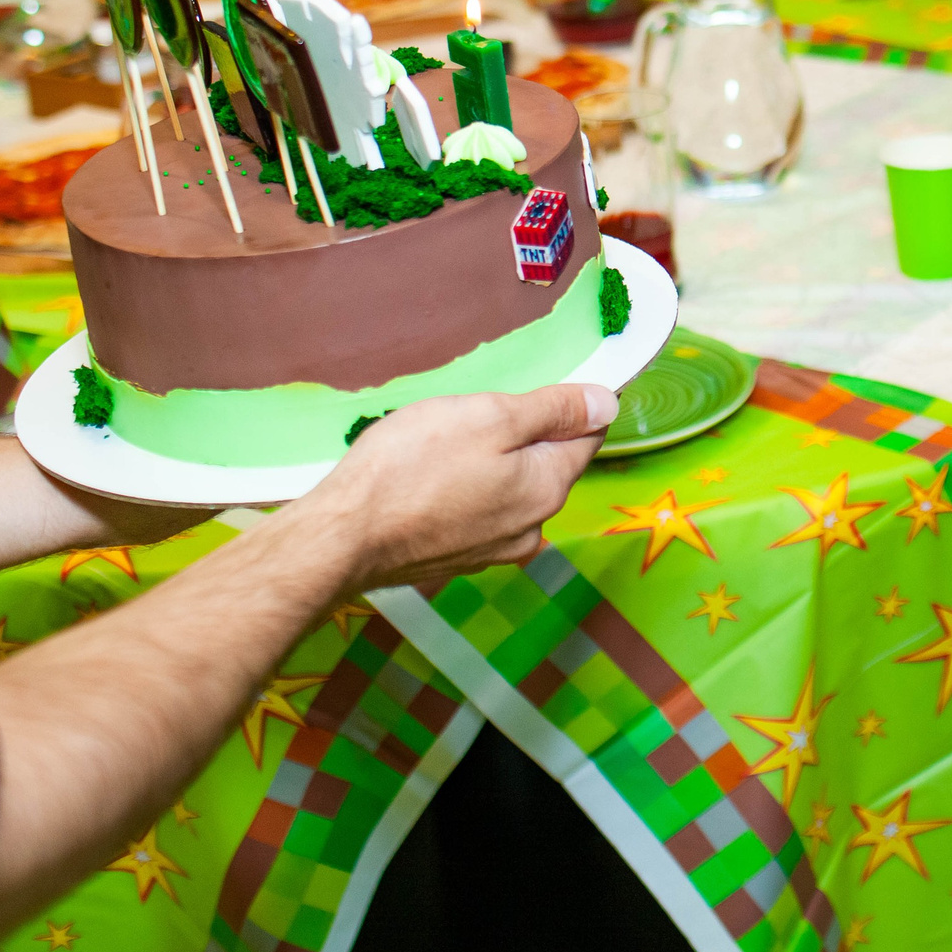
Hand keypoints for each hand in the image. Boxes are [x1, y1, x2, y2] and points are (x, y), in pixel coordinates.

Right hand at [290, 384, 613, 590]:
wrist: (343, 536)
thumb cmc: (412, 466)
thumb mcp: (489, 416)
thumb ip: (553, 410)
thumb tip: (608, 404)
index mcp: (548, 488)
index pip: (586, 437)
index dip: (570, 406)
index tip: (534, 391)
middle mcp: (532, 527)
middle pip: (547, 464)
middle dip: (522, 436)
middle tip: (473, 415)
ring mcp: (494, 550)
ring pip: (511, 489)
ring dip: (491, 464)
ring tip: (444, 446)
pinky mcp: (457, 560)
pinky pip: (477, 512)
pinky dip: (464, 491)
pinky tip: (430, 480)